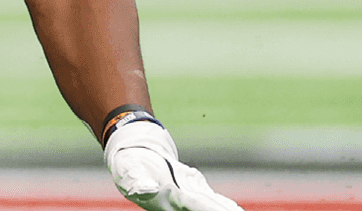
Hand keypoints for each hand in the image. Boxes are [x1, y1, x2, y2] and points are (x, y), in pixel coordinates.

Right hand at [105, 120, 244, 210]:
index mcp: (166, 200)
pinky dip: (223, 204)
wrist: (132, 156)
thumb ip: (137, 181)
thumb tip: (148, 188)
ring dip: (224, 209)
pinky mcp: (191, 190)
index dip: (205, 209)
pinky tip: (234, 209)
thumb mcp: (128, 170)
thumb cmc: (127, 164)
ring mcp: (186, 198)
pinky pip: (210, 199)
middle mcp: (178, 204)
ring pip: (210, 206)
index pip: (191, 207)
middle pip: (204, 210)